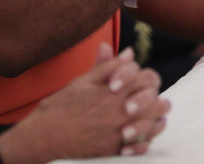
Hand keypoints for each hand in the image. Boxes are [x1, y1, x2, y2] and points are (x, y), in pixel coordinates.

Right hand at [0, 43, 169, 162]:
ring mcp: (118, 132)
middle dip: (157, 99)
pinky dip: (145, 142)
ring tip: (154, 118)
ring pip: (152, 126)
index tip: (138, 81)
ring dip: (156, 120)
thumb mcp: (84, 80)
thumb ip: (109, 66)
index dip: (146, 77)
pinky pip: (141, 148)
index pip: (147, 78)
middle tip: (156, 99)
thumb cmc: (63, 105)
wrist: (46, 135)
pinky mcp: (114, 150)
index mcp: (114, 90)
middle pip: (156, 103)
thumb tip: (130, 53)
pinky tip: (143, 137)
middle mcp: (120, 111)